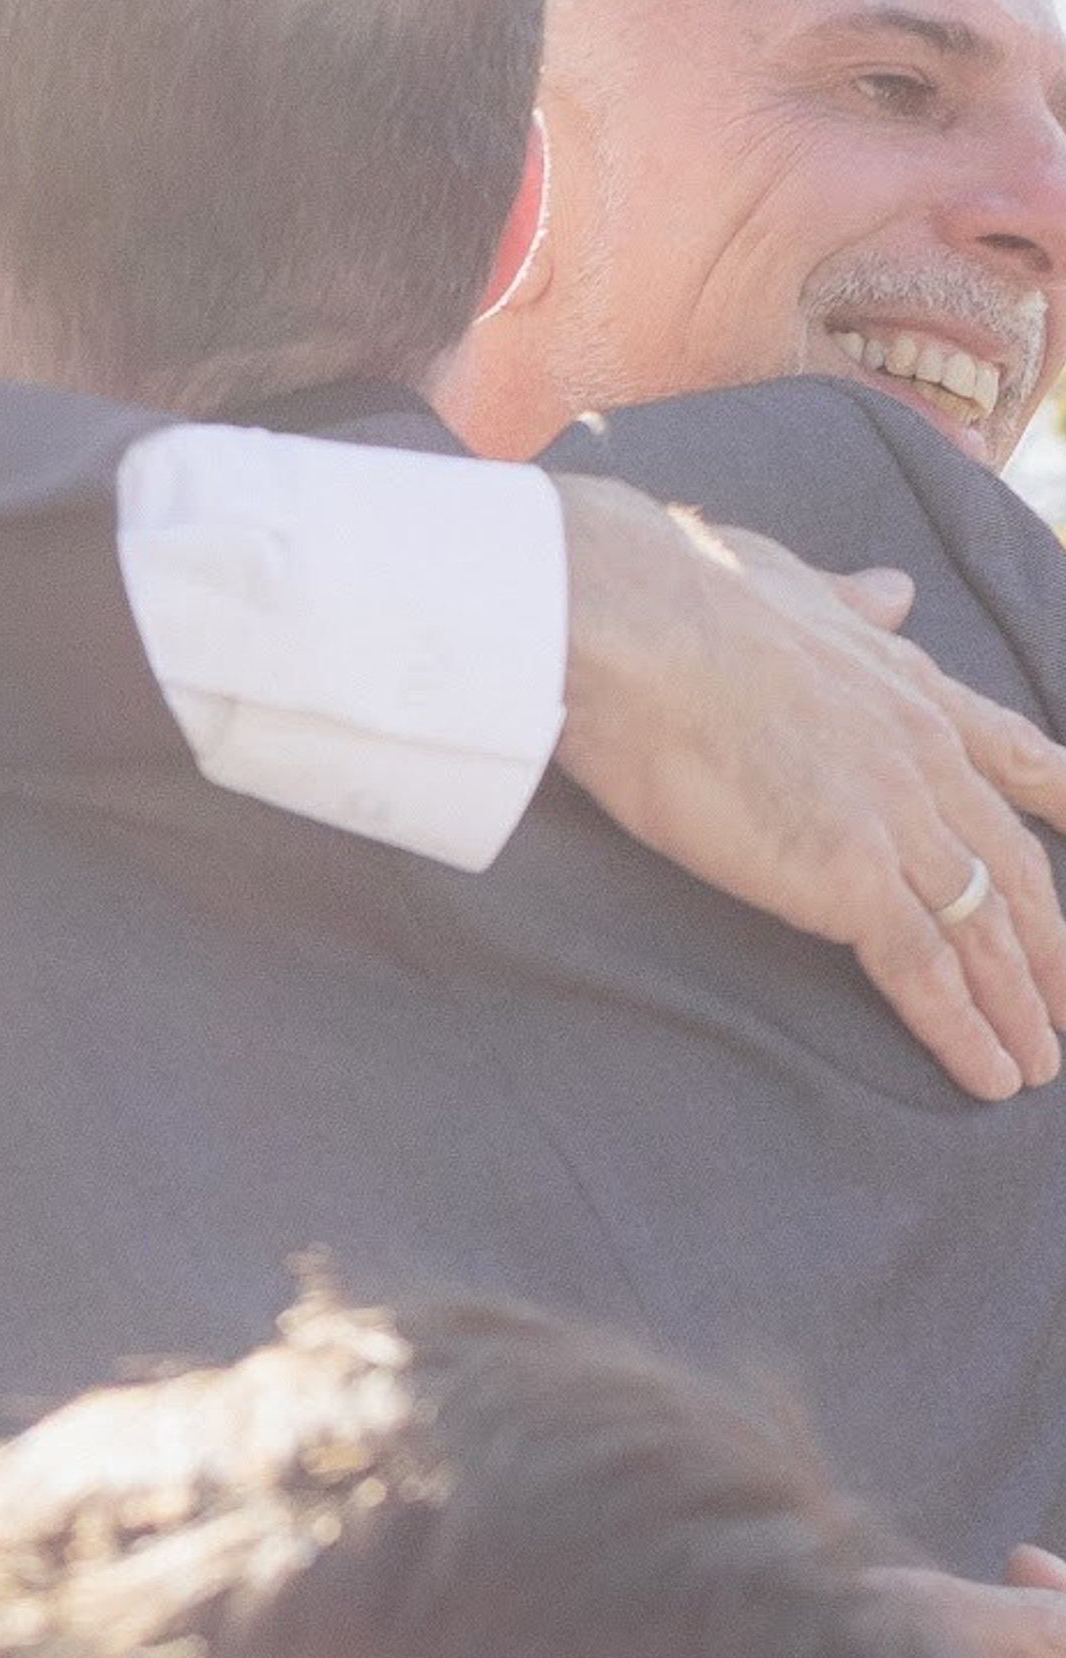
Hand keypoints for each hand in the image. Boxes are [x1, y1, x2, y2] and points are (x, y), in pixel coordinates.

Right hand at [553, 477, 1065, 1103]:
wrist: (635, 629)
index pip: (1013, 753)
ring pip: (985, 928)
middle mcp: (925, 755)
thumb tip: (892, 589)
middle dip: (1051, 942)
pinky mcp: (850, 877)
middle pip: (1015, 866)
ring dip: (1021, 1005)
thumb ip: (847, 601)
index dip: (1062, 803)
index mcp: (911, 687)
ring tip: (1039, 1065)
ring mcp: (896, 818)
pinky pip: (926, 970)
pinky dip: (964, 1029)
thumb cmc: (680, 600)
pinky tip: (991, 1075)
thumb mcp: (790, 583)